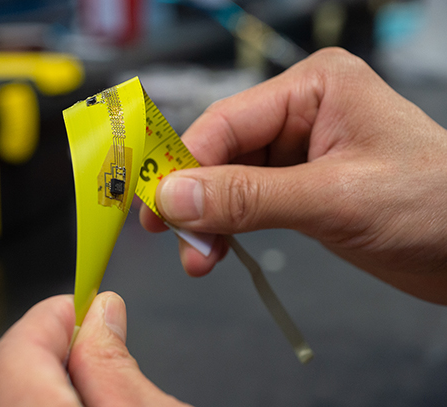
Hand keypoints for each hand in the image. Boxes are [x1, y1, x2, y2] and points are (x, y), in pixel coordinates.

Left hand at [0, 292, 189, 406]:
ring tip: (75, 377)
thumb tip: (102, 315)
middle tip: (86, 343)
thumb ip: (118, 367)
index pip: (19, 352)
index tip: (86, 308)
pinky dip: (15, 403)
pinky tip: (55, 403)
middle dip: (37, 348)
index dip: (54, 318)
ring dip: (22, 380)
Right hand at [140, 47, 446, 304]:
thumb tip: (173, 198)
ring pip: (228, 181)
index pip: (226, 123)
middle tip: (171, 238)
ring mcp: (299, 152)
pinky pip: (247, 202)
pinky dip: (228, 228)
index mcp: (313, 89)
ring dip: (208, 220)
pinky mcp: (300, 187)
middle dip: (194, 198)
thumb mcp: (333, 199)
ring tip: (199, 258)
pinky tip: (218, 250)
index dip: (184, 165)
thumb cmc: (435, 205)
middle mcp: (300, 113)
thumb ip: (248, 199)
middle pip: (221, 152)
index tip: (154, 207)